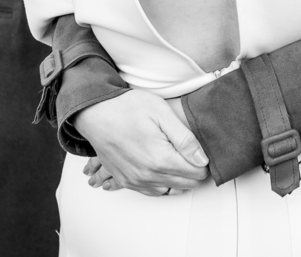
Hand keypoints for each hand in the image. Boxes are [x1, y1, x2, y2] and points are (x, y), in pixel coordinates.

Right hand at [73, 90, 208, 196]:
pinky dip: (162, 184)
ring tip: (180, 160)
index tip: (202, 151)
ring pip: (169, 190)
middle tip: (194, 154)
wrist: (96, 113)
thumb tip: (203, 160)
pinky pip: (151, 192)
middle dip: (194, 171)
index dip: (204, 162)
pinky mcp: (125, 180)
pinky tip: (164, 172)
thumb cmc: (127, 108)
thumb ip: (185, 139)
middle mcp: (147, 175)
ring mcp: (135, 180)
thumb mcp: (162, 114)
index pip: (196, 173)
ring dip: (179, 179)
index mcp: (160, 159)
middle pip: (185, 184)